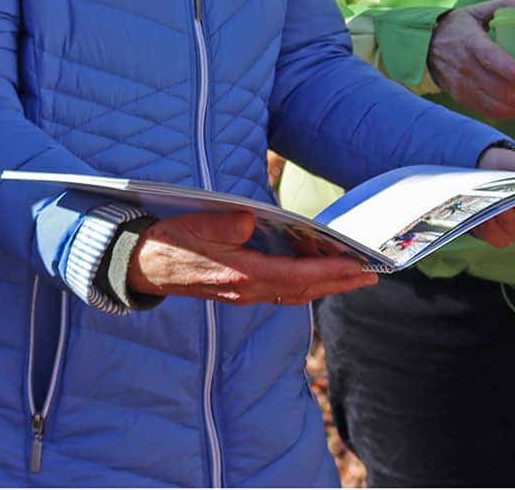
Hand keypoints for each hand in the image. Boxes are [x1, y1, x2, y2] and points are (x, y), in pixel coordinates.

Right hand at [127, 210, 379, 304]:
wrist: (142, 267)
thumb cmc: (170, 244)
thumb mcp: (195, 226)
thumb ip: (224, 224)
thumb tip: (250, 220)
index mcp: (242, 274)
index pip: (297, 276)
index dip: (330, 273)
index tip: (358, 268)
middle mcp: (248, 289)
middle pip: (303, 290)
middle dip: (338, 283)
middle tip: (371, 276)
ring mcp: (244, 293)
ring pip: (294, 292)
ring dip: (325, 285)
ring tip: (352, 276)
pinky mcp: (239, 289)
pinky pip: (281, 289)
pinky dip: (304, 282)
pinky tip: (314, 273)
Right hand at [427, 0, 514, 119]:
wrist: (426, 46)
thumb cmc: (457, 27)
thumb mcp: (478, 11)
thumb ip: (506, 5)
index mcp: (470, 43)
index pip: (490, 59)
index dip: (509, 70)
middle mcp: (466, 69)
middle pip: (500, 91)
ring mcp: (464, 88)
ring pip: (499, 107)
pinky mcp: (464, 100)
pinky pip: (492, 113)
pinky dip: (513, 113)